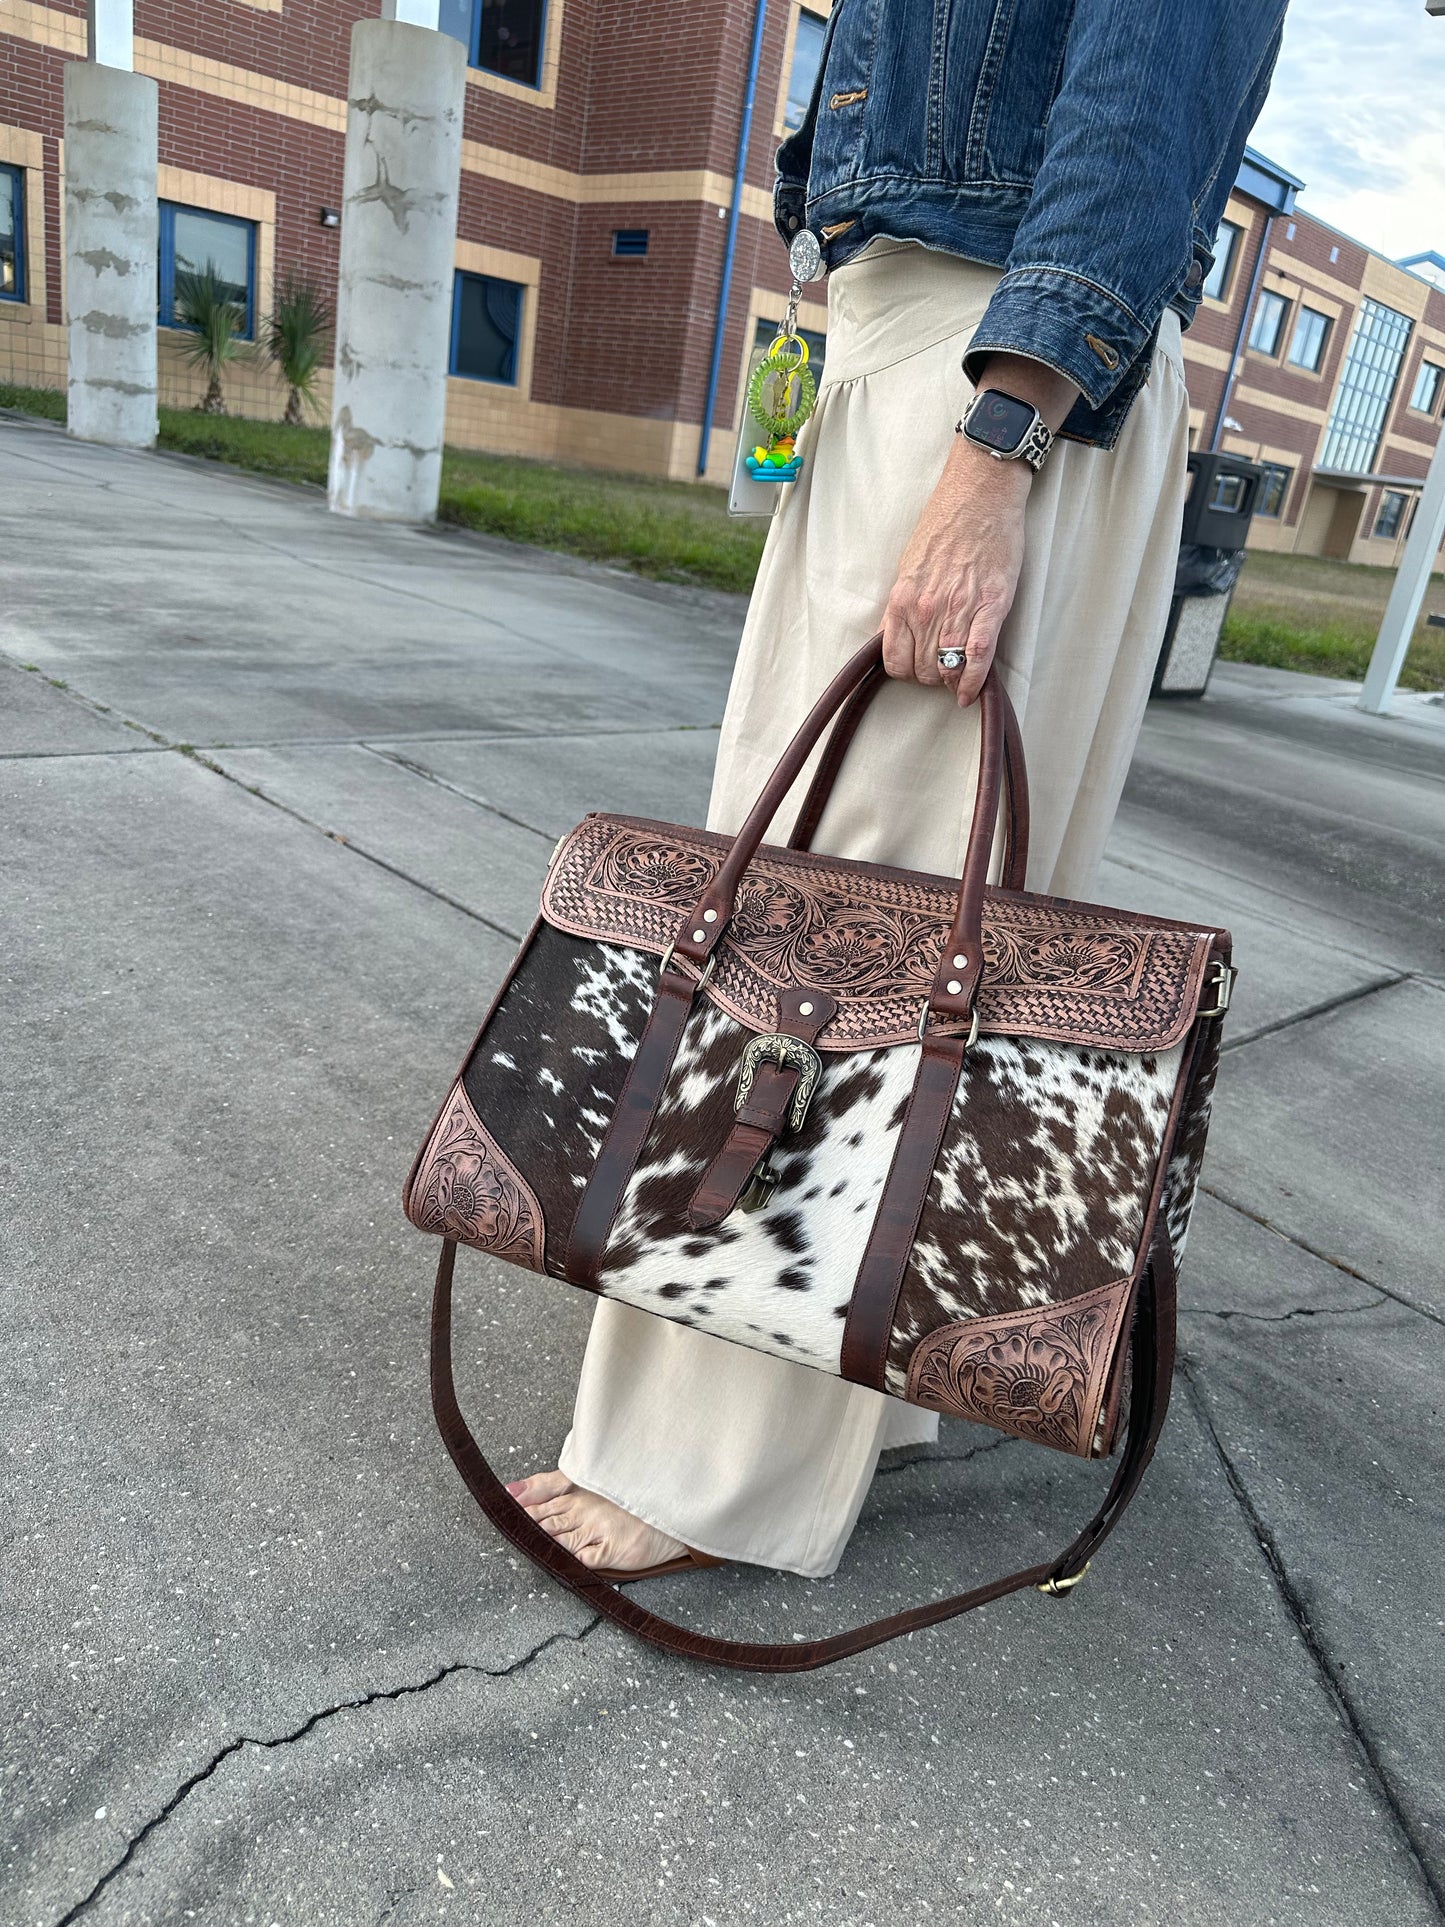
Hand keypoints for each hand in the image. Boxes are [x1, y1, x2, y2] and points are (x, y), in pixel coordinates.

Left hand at [881, 353, 1080, 706]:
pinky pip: (978, 656)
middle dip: (930, 677)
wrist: (979, 494)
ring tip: (957, 680)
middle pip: (922, 670)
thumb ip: (903, 603)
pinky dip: (974, 680)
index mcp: (902, 599)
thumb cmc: (944, 524)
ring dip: (951, 681)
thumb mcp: (909, 566)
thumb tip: (896, 634)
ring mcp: (958, 609)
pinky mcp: (990, 605)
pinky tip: (970, 692)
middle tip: (940, 671)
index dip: (905, 671)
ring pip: (947, 669)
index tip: (915, 668)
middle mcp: (926, 609)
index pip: (894, 660)